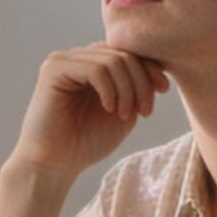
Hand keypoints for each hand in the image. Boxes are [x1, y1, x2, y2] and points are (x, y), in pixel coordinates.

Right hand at [7, 44, 170, 181]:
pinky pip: (97, 69)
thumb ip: (136, 86)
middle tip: (144, 111)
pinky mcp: (54, 68)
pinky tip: (109, 109)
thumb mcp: (124, 110)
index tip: (163, 90)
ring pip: (113, 60)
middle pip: (123, 54)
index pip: (128, 51)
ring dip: (128, 89)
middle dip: (141, 82)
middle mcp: (77, 57)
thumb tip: (158, 63)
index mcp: (93, 65)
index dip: (150, 67)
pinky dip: (110, 90)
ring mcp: (64, 60)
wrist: (55, 164)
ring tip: (125, 115)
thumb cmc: (86, 142)